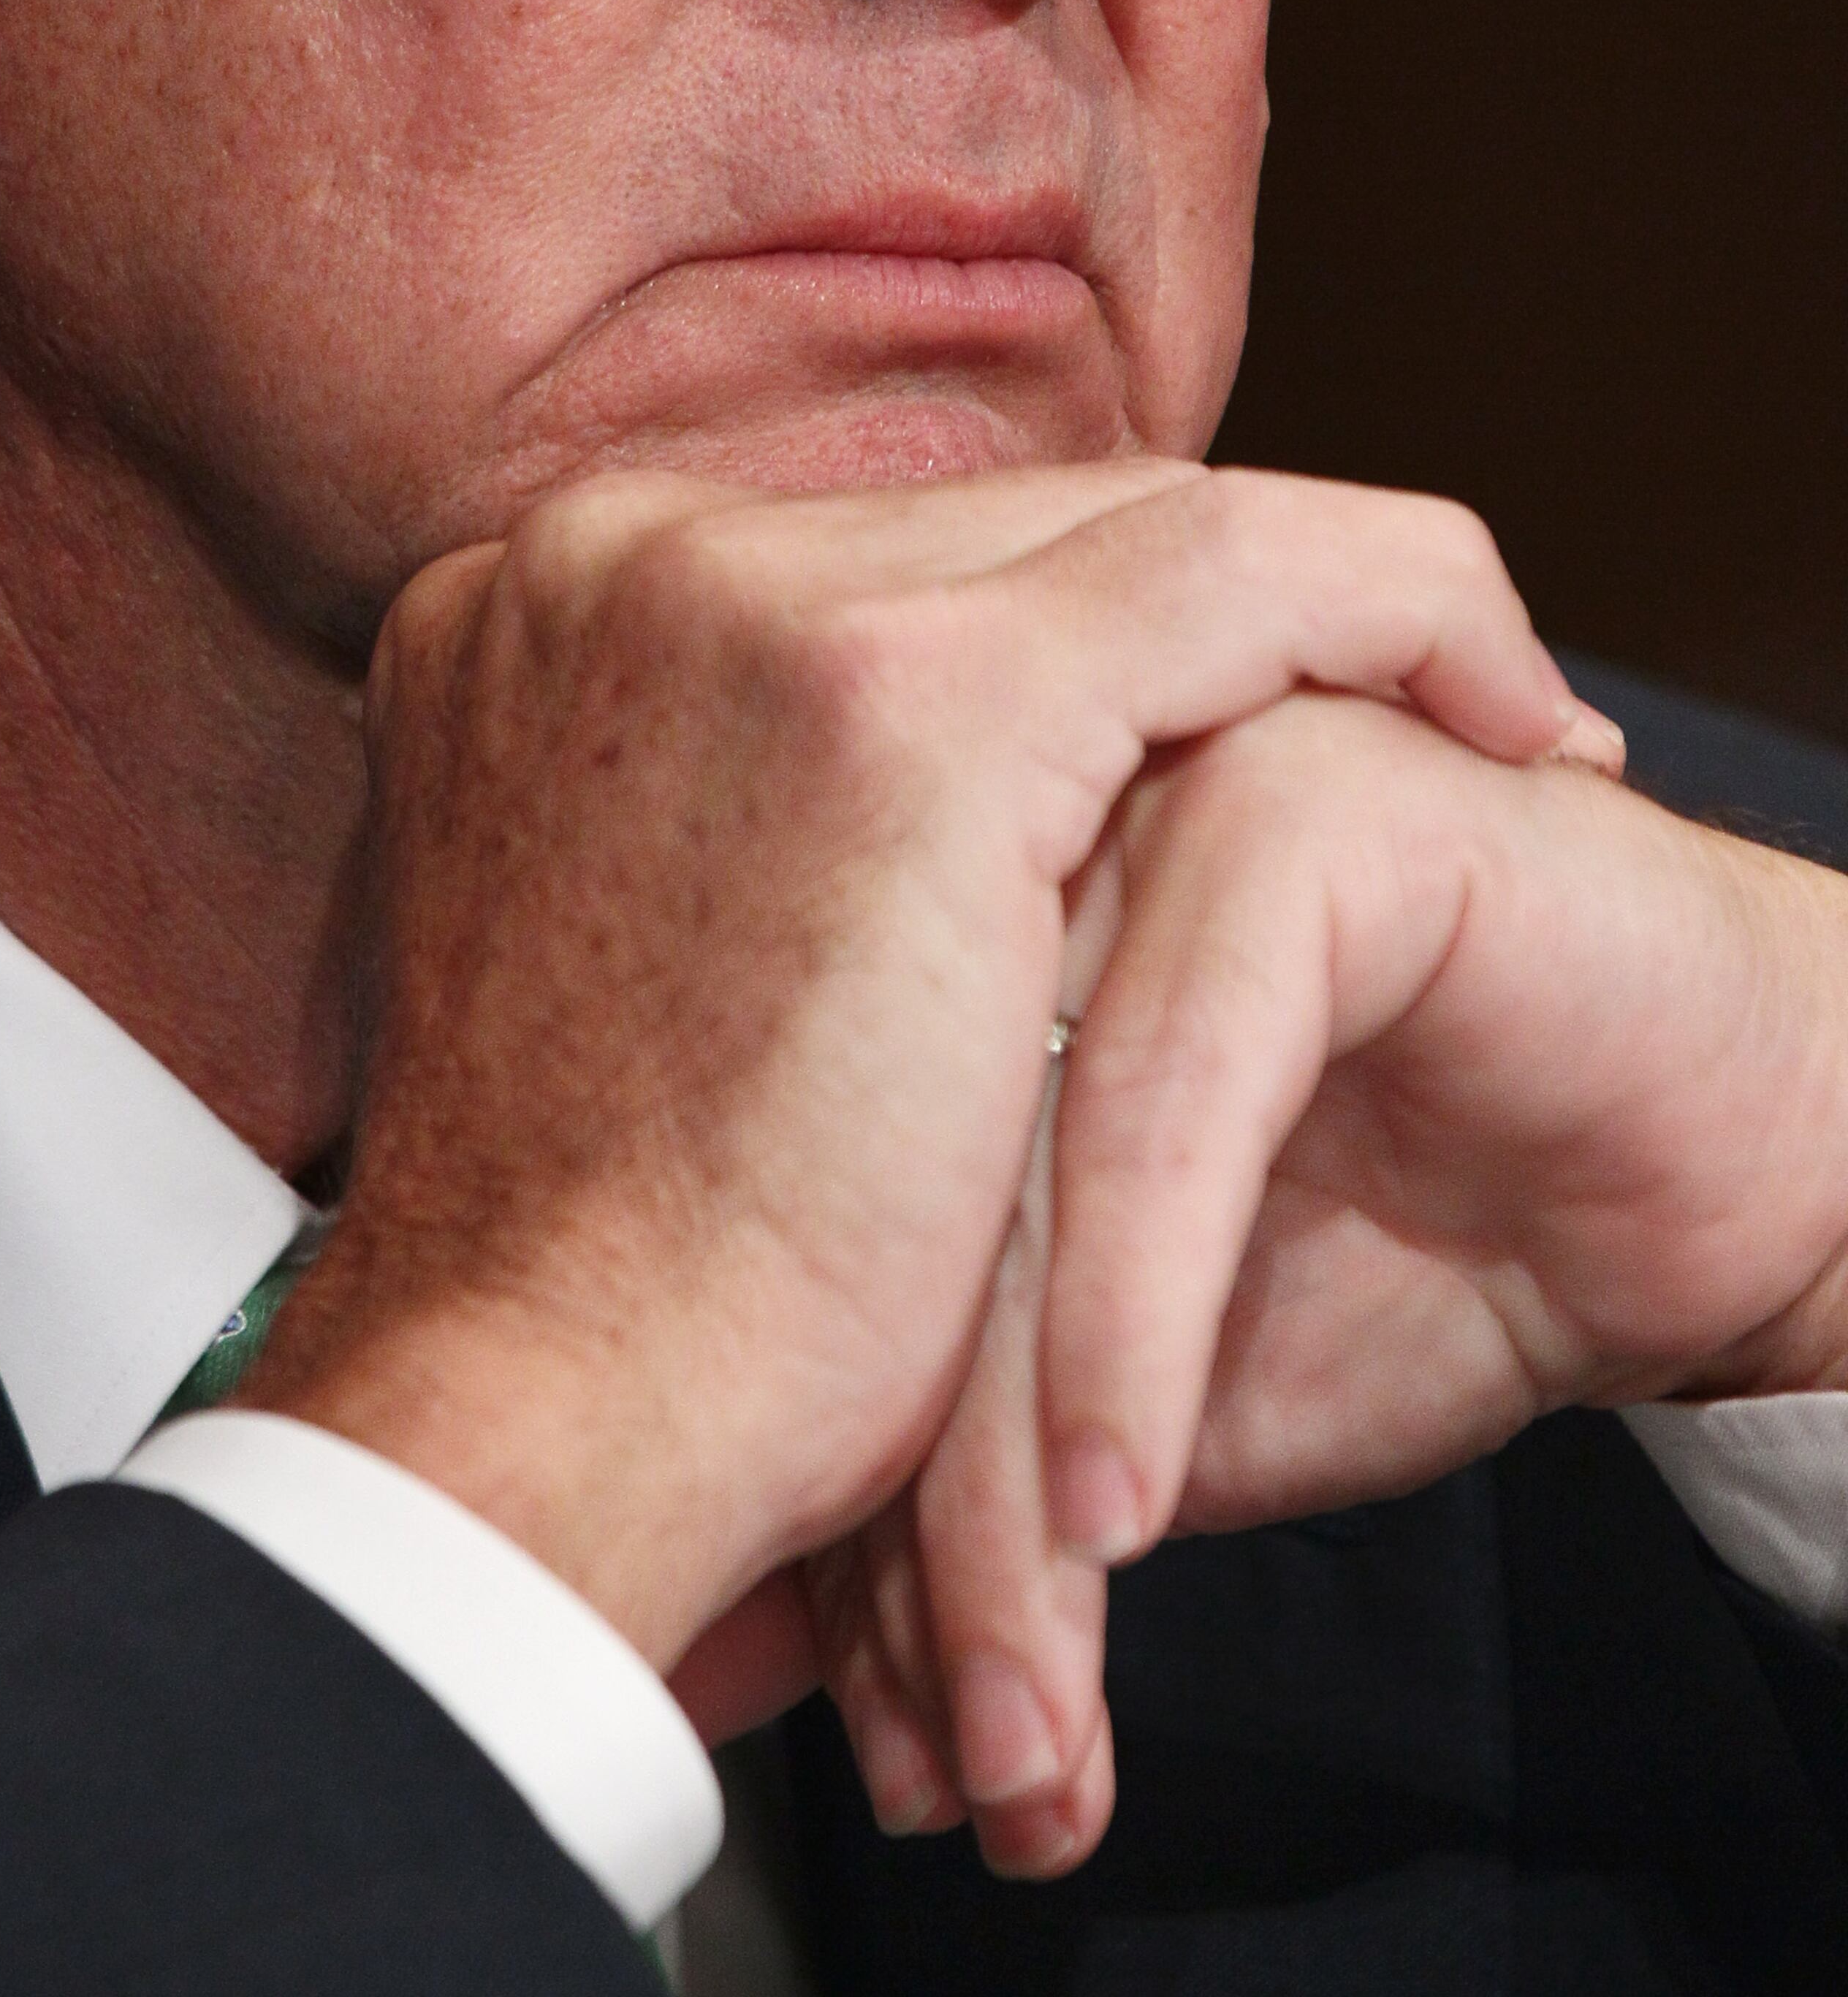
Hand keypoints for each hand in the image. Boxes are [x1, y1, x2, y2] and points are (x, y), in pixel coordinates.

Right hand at [244, 462, 1603, 1688]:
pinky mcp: (913, 693)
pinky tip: (1528, 722)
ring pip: (1134, 521)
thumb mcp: (621, 971)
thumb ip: (717, 829)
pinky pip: (1242, 579)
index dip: (1078, 623)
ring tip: (1500, 716)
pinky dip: (1402, 625)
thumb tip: (863, 831)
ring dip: (1334, 613)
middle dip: (1216, 615)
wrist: (538, 1414)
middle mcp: (616, 550)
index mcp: (531, 605)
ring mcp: (748, 594)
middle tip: (1416, 708)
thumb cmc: (598, 1272)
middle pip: (1004, 524)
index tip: (1230, 729)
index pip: (878, 552)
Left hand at [814, 693, 1847, 1873]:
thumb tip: (811, 1639)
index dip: (844, 1495)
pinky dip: (1133, 1323)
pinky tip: (1117, 1510)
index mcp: (949, 946)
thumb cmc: (1447, 1247)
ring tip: (1021, 1714)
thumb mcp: (1177, 1391)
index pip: (837, 1228)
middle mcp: (1021, 849)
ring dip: (1014, 1479)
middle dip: (915, 1522)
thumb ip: (997, 1440)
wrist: (1744, 1163)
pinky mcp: (1297, 808)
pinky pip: (1165, 1091)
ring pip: (1012, 1165)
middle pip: (898, 1204)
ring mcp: (1150, 791)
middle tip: (945, 1763)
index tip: (866, 1728)